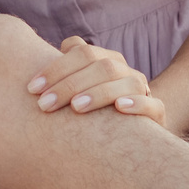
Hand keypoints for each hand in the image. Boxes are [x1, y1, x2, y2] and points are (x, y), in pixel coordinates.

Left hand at [27, 36, 162, 122]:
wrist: (129, 136)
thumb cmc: (90, 113)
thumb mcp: (73, 91)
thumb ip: (59, 74)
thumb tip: (36, 64)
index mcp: (105, 59)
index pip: (81, 52)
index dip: (55, 68)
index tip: (32, 89)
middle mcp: (124, 71)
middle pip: (102, 66)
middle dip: (70, 84)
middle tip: (44, 105)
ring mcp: (142, 91)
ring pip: (126, 82)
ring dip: (100, 92)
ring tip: (76, 107)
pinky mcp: (156, 114)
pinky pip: (152, 105)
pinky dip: (137, 104)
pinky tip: (120, 108)